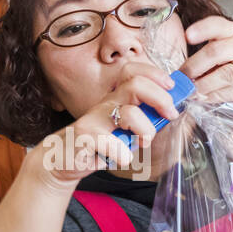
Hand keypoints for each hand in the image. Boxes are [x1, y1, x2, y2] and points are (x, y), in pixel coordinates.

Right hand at [35, 61, 179, 186]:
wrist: (61, 158)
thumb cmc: (99, 143)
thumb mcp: (123, 129)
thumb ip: (144, 119)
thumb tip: (171, 110)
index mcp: (116, 99)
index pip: (132, 72)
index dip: (154, 74)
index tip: (171, 86)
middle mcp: (106, 104)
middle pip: (136, 85)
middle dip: (160, 98)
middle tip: (170, 114)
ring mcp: (94, 119)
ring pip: (130, 113)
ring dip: (146, 131)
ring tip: (142, 143)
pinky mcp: (86, 137)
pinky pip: (114, 144)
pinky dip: (123, 155)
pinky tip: (120, 158)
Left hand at [180, 17, 232, 101]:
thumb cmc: (232, 69)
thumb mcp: (218, 57)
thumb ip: (202, 59)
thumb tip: (178, 73)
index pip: (218, 25)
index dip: (203, 29)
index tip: (187, 36)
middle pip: (218, 51)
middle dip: (195, 65)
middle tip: (181, 77)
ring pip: (227, 73)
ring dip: (205, 84)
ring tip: (191, 91)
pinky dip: (215, 95)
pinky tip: (204, 98)